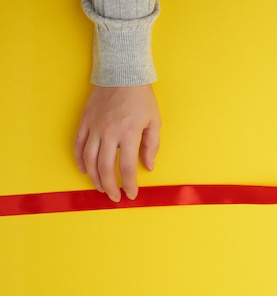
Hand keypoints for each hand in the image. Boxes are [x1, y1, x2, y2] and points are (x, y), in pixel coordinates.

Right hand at [75, 85, 160, 201]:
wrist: (121, 73)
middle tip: (114, 197)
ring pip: (89, 159)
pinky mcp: (84, 121)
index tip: (131, 194)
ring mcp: (94, 127)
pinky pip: (78, 145)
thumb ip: (152, 146)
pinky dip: (79, 160)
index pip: (127, 167)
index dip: (129, 184)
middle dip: (110, 187)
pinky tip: (84, 171)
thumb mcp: (154, 121)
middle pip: (105, 168)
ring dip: (94, 177)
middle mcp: (109, 133)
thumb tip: (148, 167)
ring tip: (101, 188)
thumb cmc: (141, 98)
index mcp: (129, 134)